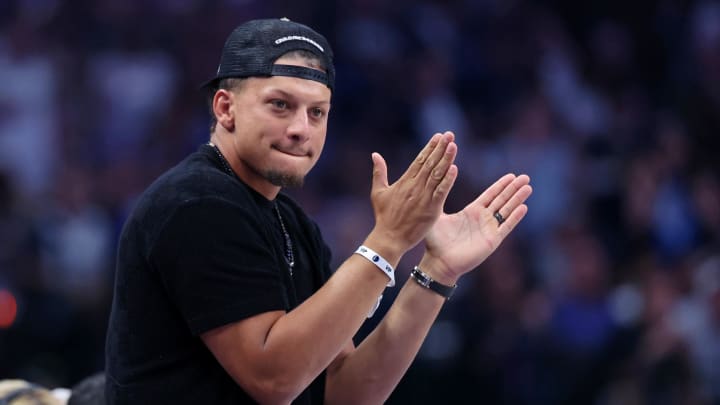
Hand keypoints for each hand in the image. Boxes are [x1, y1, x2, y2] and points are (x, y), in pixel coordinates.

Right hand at [366, 132, 457, 255]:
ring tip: (453, 145)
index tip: (439, 136)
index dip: (430, 147)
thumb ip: (379, 172)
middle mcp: (415, 186)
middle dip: (440, 148)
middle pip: (430, 163)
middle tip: (450, 134)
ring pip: (437, 174)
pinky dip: (448, 181)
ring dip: (446, 159)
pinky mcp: (431, 209)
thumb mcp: (378, 192)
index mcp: (405, 181)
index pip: (420, 160)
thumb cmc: (384, 216)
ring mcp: (424, 197)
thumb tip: (375, 154)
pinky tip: (454, 169)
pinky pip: (441, 192)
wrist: (389, 238)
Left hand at [420, 174, 531, 282]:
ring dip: (517, 199)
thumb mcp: (437, 215)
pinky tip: (523, 207)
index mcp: (471, 212)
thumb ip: (440, 197)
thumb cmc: (435, 241)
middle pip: (502, 200)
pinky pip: (506, 227)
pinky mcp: (492, 241)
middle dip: (513, 189)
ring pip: (507, 211)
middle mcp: (482, 219)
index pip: (490, 195)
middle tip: (525, 177)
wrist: (439, 262)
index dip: (501, 185)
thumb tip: (439, 181)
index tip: (512, 175)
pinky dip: (515, 217)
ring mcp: (488, 230)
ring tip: (528, 187)